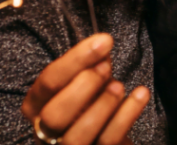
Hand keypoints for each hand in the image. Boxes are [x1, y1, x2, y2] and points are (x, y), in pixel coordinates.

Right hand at [20, 34, 150, 144]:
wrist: (101, 133)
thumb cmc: (88, 102)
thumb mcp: (84, 80)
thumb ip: (90, 65)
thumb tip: (102, 47)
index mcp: (36, 105)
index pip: (49, 81)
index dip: (76, 60)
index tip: (104, 41)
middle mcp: (45, 130)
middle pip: (54, 115)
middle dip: (83, 87)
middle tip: (106, 68)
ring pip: (78, 136)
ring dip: (103, 106)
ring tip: (119, 85)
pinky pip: (108, 140)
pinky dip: (127, 116)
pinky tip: (140, 94)